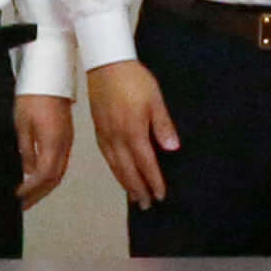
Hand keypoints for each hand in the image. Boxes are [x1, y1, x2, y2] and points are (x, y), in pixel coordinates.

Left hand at [15, 94, 73, 208]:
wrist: (49, 75)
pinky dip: (50, 174)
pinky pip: (61, 161)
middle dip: (39, 194)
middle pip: (55, 177)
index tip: (18, 197)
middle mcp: (64, 144)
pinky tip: (39, 176)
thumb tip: (27, 171)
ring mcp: (67, 139)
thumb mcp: (21, 125)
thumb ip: (26, 151)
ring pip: (60, 170)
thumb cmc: (33, 96)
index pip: (44, 175)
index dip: (31, 190)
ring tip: (30, 195)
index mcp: (53, 142)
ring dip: (45, 186)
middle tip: (24, 205)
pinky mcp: (66, 134)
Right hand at [86, 61, 180, 209]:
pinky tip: (119, 173)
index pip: (146, 164)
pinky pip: (107, 157)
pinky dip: (114, 170)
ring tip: (133, 197)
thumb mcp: (155, 100)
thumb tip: (171, 148)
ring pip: (115, 166)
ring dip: (125, 183)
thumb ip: (163, 126)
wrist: (106, 65)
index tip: (160, 195)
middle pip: (128, 170)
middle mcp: (117, 138)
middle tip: (146, 205)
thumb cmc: (134, 80)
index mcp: (133, 132)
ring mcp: (105, 135)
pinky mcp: (98, 130)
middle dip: (138, 189)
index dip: (153, 181)